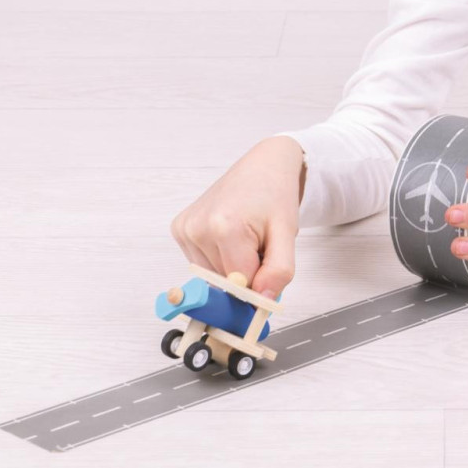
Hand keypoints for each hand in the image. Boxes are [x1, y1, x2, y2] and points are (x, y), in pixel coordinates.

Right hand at [169, 134, 305, 300]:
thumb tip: (261, 301)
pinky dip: (219, 257)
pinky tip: (230, 235)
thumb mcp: (287, 233)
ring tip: (245, 238)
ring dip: (231, 267)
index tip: (266, 270)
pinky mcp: (180, 229)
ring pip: (211, 276)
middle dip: (245, 273)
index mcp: (225, 227)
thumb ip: (279, 270)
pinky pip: (201, 263)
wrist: (264, 166)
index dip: (258, 281)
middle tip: (258, 245)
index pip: (240, 285)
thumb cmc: (275, 194)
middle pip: (224, 282)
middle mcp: (198, 228)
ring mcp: (185, 229)